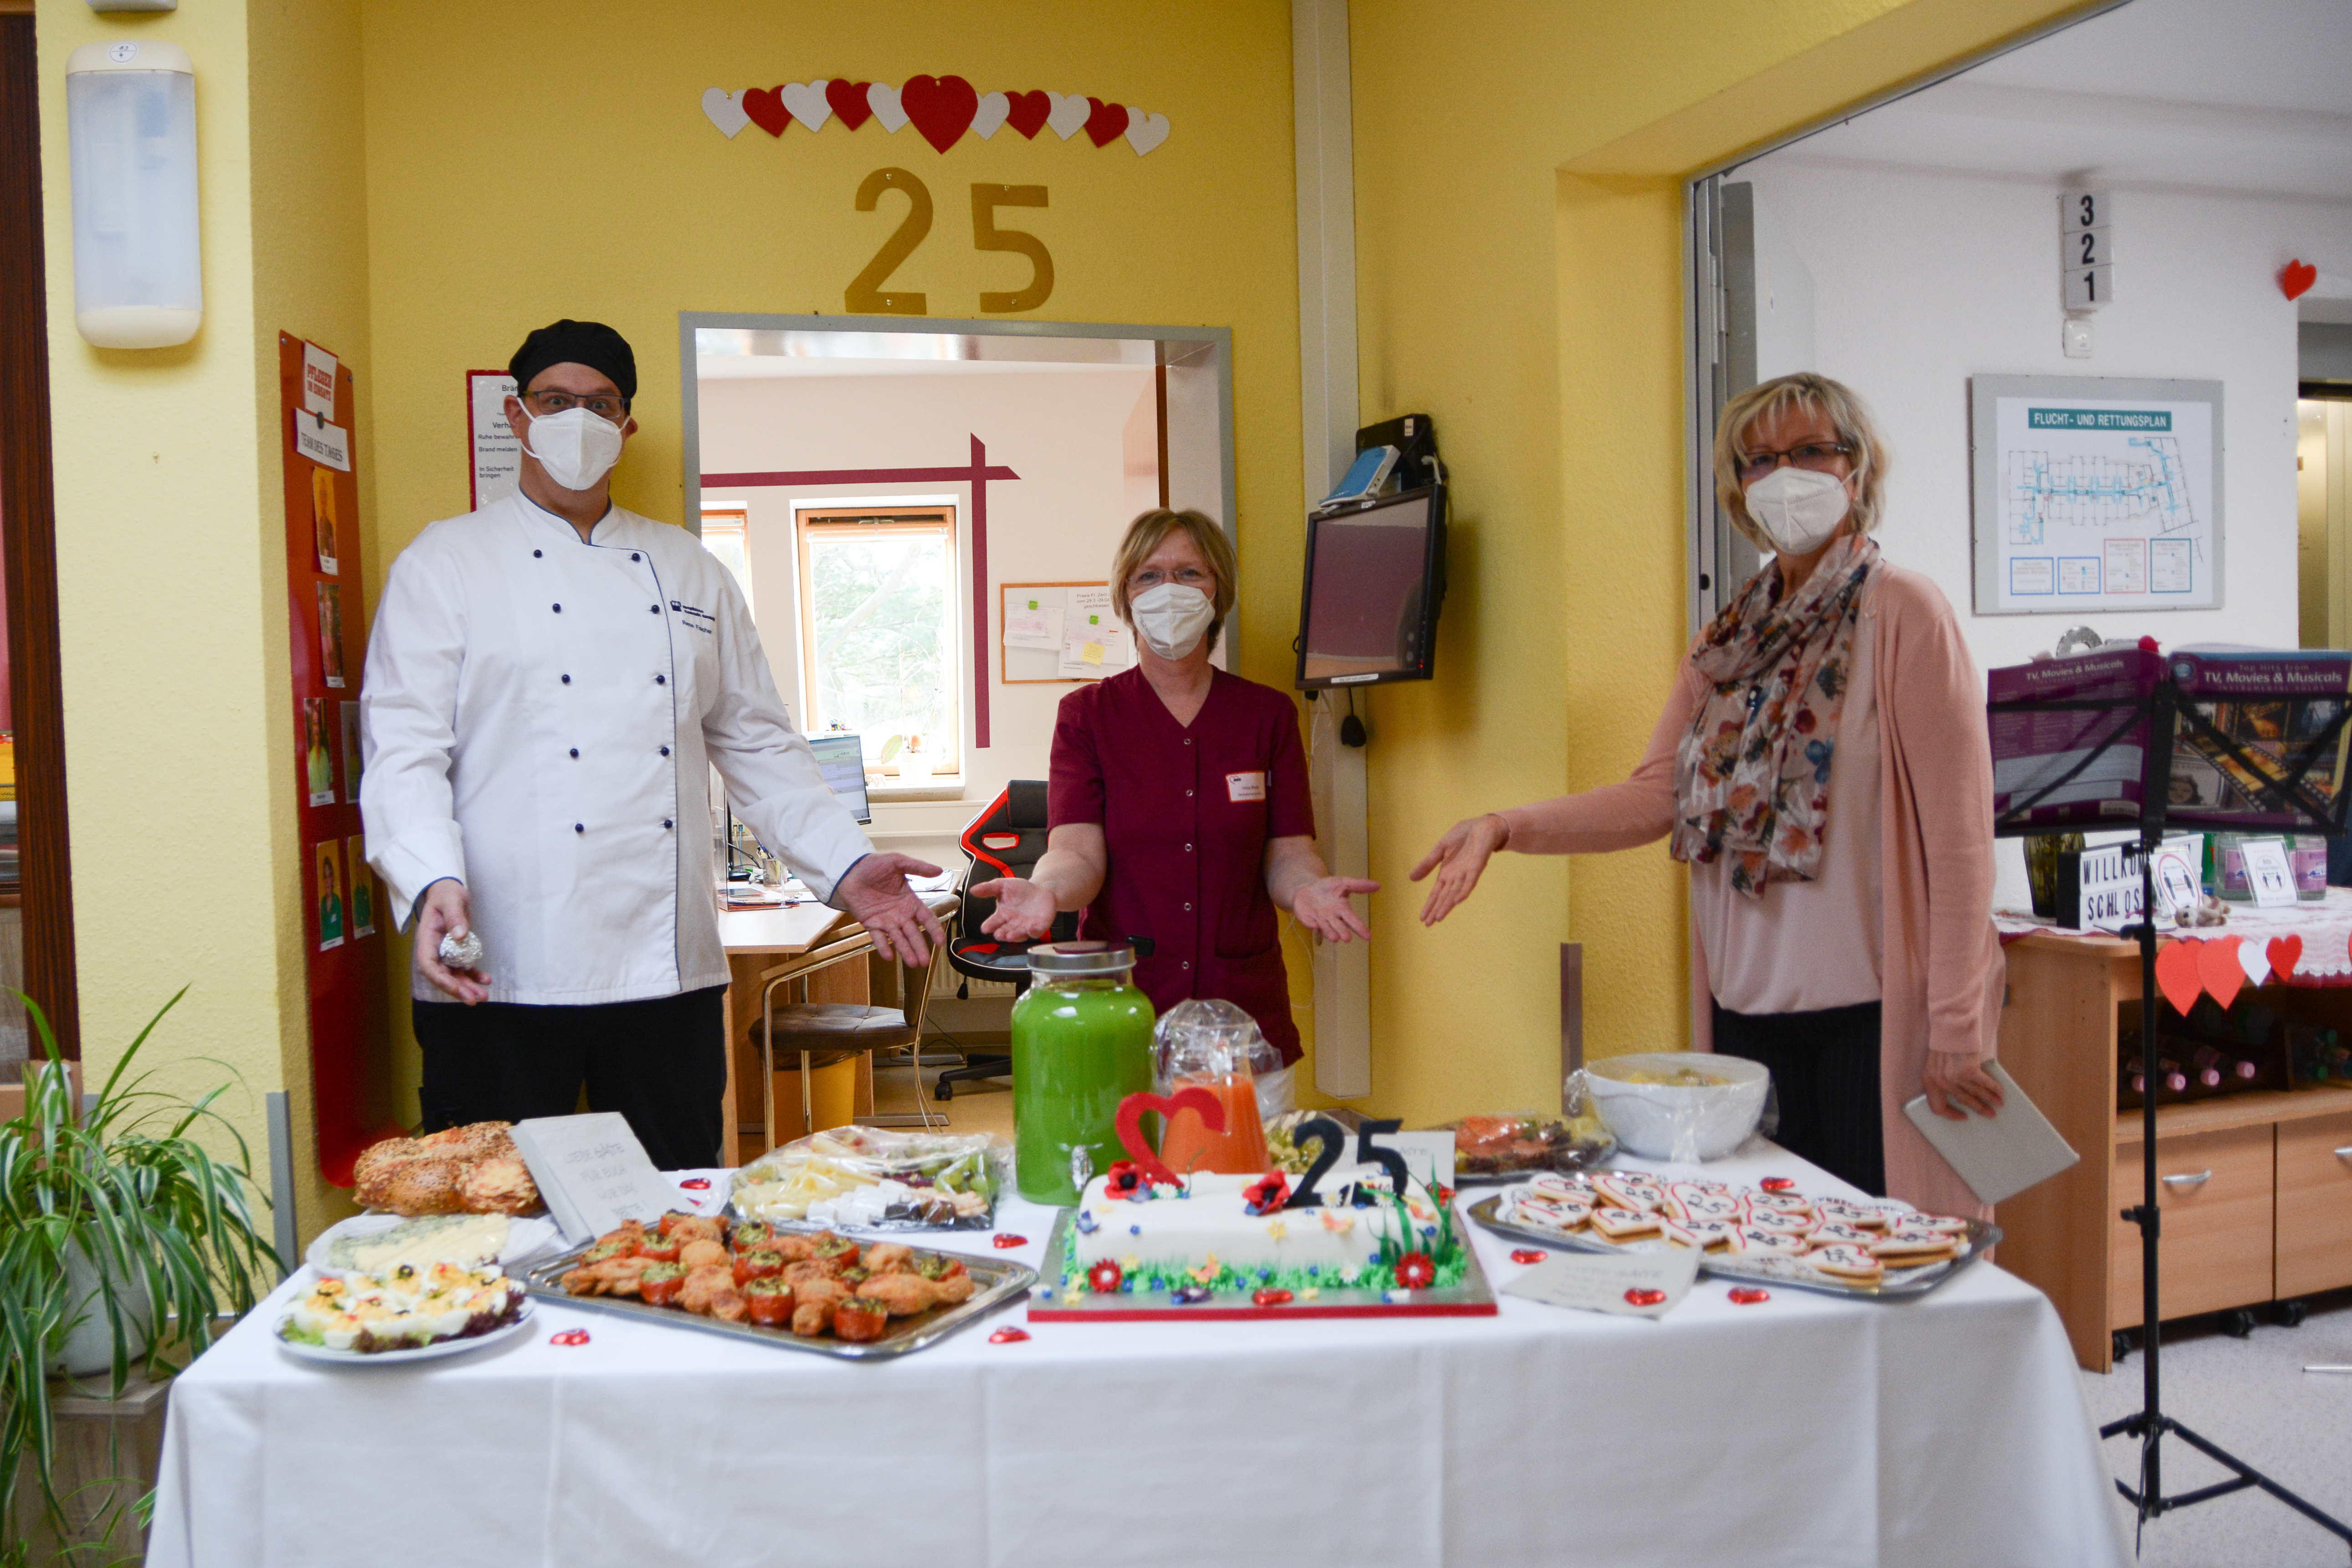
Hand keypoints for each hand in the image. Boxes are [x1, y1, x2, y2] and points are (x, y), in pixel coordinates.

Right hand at [414, 879, 488, 1004]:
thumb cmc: (446, 895)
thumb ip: (455, 916)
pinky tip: (486, 980)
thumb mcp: (451, 900)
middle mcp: (434, 950)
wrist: (449, 893)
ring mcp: (445, 953)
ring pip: (454, 975)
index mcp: (427, 939)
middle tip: (473, 1000)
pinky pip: (464, 968)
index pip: (428, 965)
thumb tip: (460, 936)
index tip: (454, 987)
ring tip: (483, 996)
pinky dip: (474, 976)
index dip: (440, 979)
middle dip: (457, 989)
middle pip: (442, 975)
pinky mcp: (457, 952)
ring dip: (467, 987)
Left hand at [834, 853, 947, 964]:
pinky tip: (889, 957)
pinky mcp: (871, 924)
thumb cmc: (874, 865)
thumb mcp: (898, 862)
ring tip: (912, 963)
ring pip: (898, 939)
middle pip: (913, 934)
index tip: (940, 942)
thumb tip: (939, 870)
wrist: (850, 870)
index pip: (926, 918)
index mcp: (910, 901)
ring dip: (905, 951)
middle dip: (920, 948)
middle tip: (925, 962)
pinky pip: (878, 938)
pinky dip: (883, 947)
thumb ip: (917, 867)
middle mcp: (901, 914)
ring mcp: (886, 921)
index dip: (934, 930)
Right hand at [972, 877, 1058, 940]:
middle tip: (998, 934)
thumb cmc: (1020, 889)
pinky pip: (1036, 931)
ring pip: (1019, 934)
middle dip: (1001, 933)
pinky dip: (1033, 932)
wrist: (1041, 889)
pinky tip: (1030, 929)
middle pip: (1005, 931)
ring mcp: (1025, 927)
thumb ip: (988, 888)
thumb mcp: (1003, 886)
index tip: (985, 928)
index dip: (989, 926)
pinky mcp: (1039, 926)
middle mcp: (1013, 924)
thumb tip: (972, 890)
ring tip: (1010, 935)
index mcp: (1002, 915)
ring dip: (1015, 936)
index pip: (993, 922)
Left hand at [1290, 875, 1378, 941]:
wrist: (1308, 888)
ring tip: (1334, 938)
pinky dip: (1311, 924)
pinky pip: (1308, 922)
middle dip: (1343, 932)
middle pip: (1339, 926)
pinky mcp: (1306, 917)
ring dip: (1329, 932)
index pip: (1353, 920)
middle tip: (1347, 938)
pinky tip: (1314, 926)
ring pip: (1325, 927)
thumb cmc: (1329, 888)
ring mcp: (1319, 919)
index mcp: (1343, 910)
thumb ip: (1359, 885)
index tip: (1368, 937)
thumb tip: (1378, 885)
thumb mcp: (1344, 883)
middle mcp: (1332, 918)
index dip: (1360, 928)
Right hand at [1409, 814, 1509, 925]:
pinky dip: (1463, 891)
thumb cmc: (1464, 835)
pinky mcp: (1477, 866)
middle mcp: (1457, 876)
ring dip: (1447, 905)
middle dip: (1436, 910)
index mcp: (1447, 872)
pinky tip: (1456, 901)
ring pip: (1455, 893)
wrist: (1483, 824)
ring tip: (1438, 918)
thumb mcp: (1440, 848)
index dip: (1429, 905)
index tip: (1422, 919)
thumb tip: (1411, 879)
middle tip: (1428, 925)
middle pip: (1445, 897)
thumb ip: (1428, 863)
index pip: (1436, 893)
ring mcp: (1467, 872)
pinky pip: (1470, 881)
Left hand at [1924, 1052, 2004, 1120]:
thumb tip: (1962, 1097)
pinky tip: (2001, 1092)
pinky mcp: (1969, 1071)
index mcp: (1929, 1081)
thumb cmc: (1945, 1045)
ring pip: (1976, 1094)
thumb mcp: (1936, 1065)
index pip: (1937, 1107)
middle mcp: (1941, 1081)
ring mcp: (1955, 1077)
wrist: (1950, 1027)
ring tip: (1999, 1104)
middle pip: (1962, 1102)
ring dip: (1990, 1100)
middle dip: (1979, 1109)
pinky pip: (1985, 1084)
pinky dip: (1995, 1089)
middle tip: (1990, 1114)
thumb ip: (1943, 1079)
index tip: (1963, 1117)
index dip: (1950, 1115)